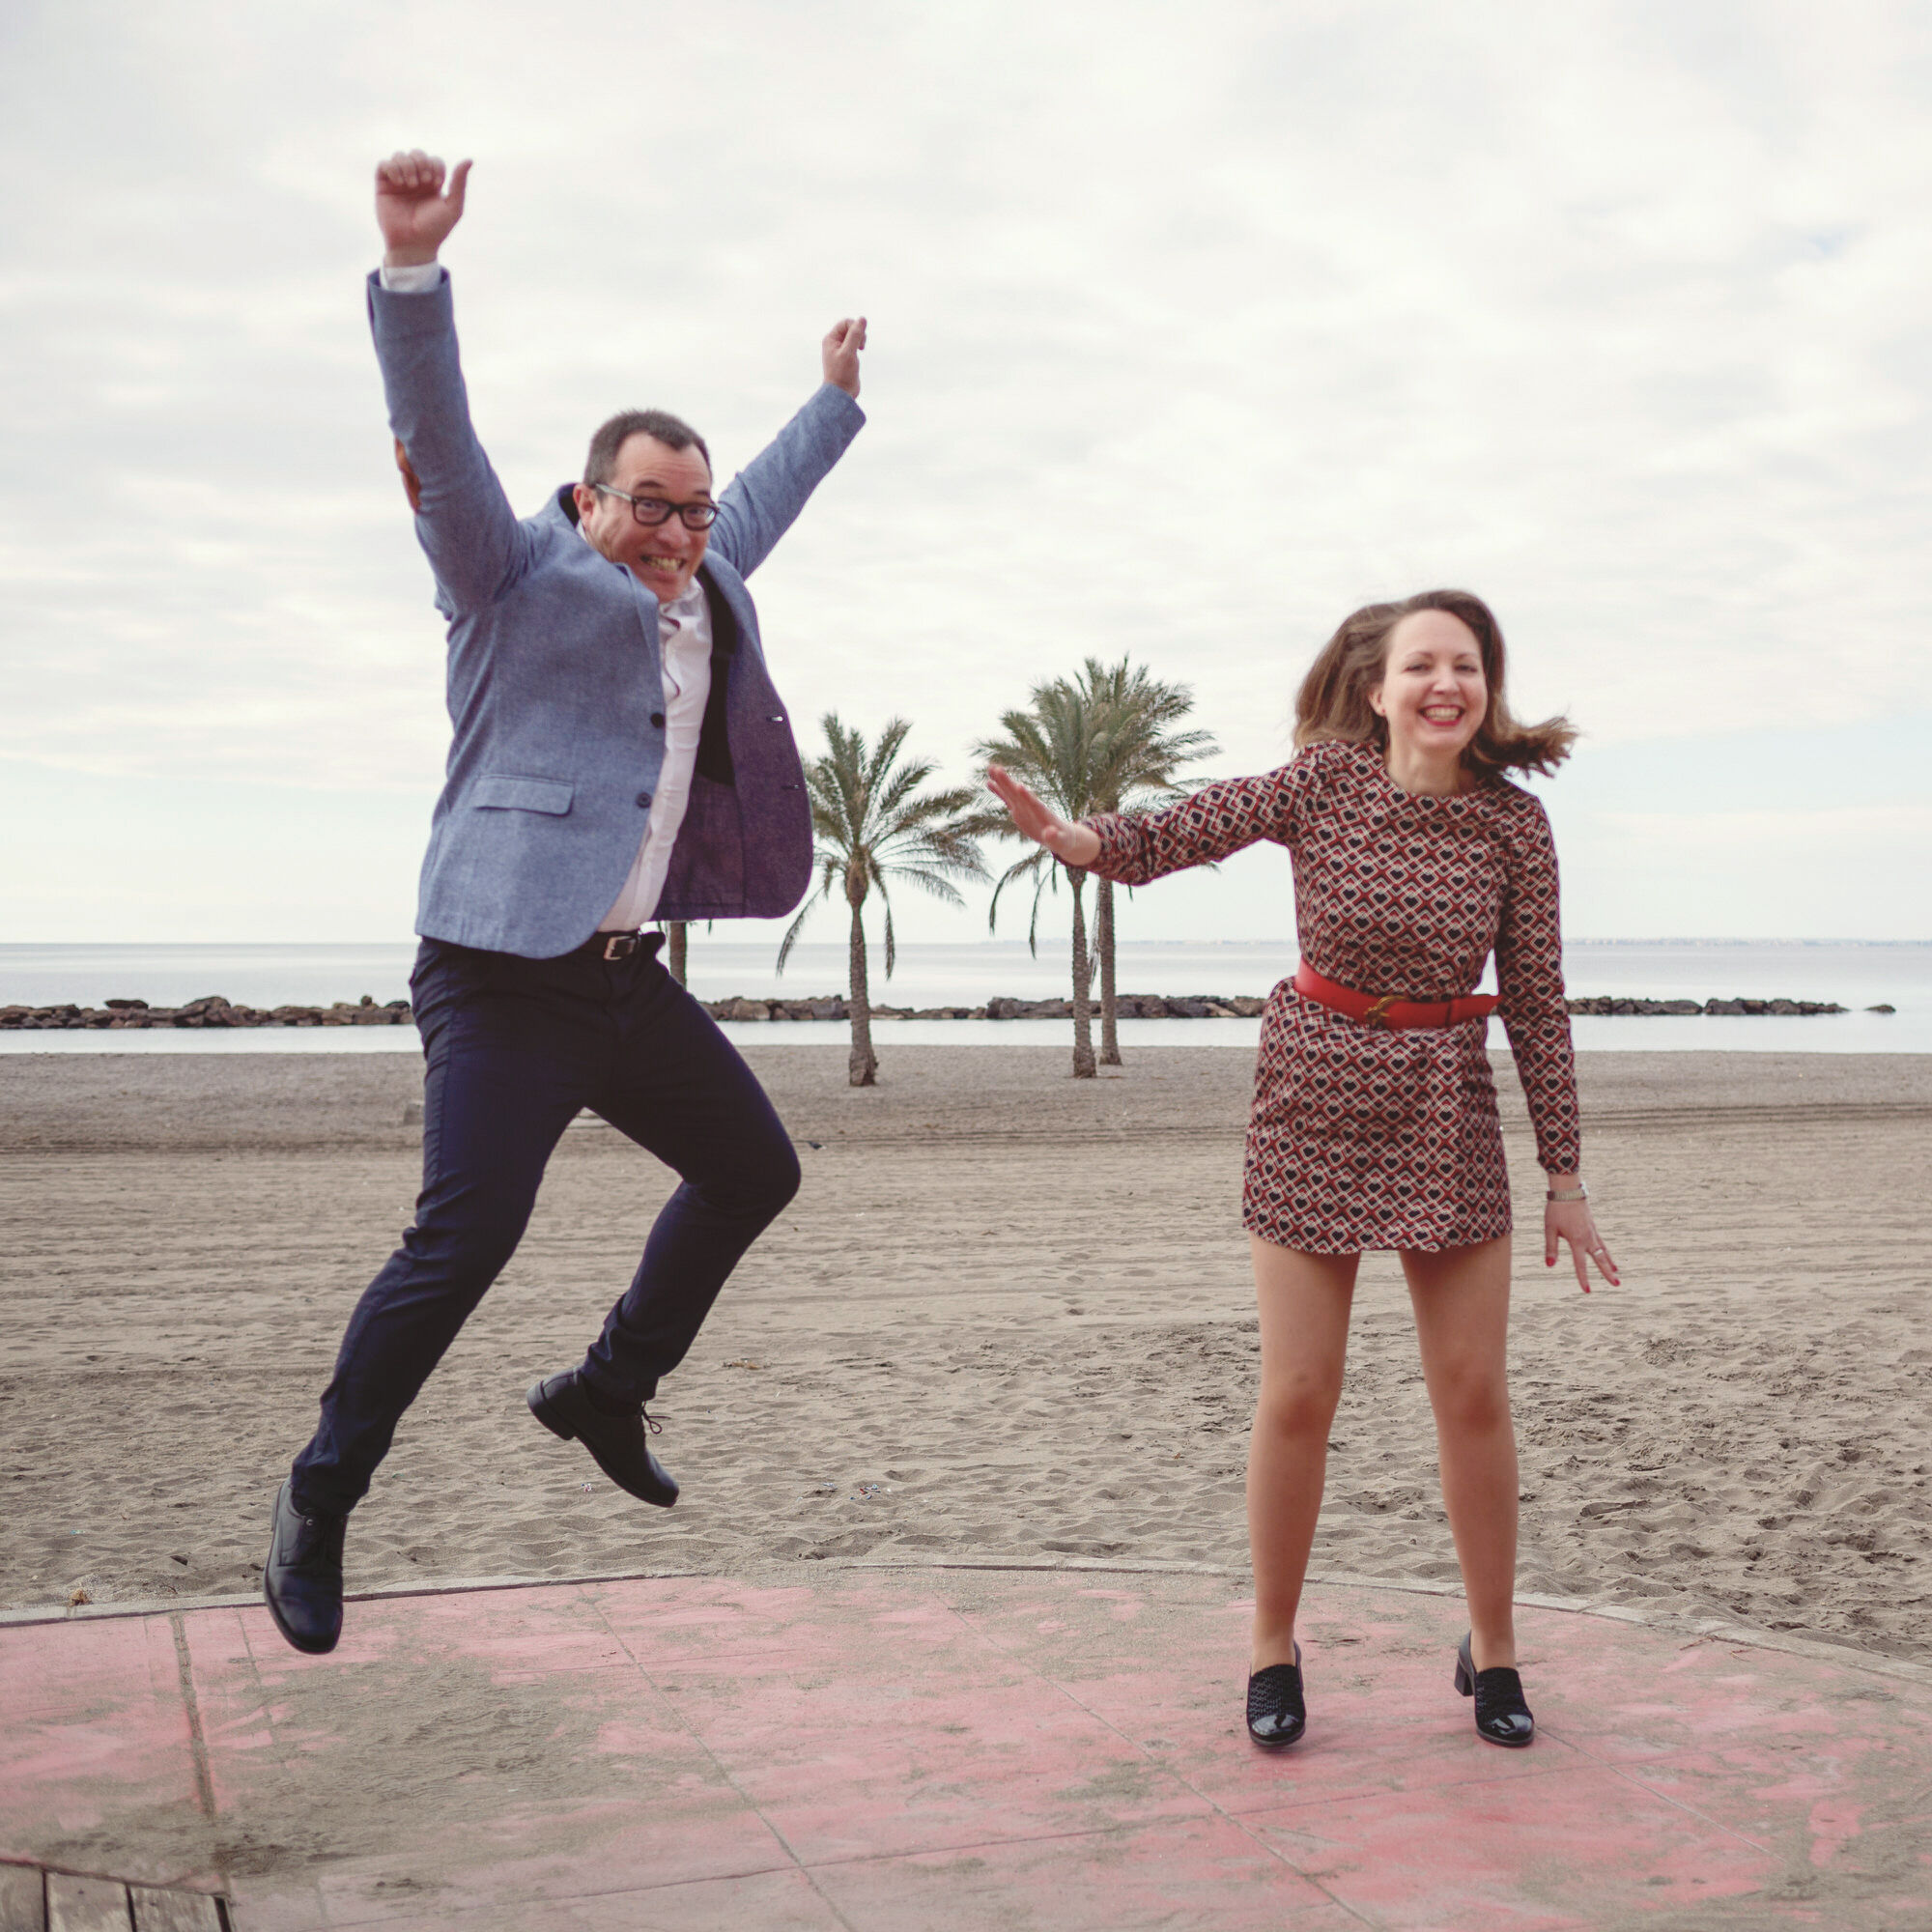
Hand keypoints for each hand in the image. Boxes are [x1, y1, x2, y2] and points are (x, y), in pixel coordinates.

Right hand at [375, 150, 471, 266]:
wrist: (413, 245)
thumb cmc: (435, 229)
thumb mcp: (453, 206)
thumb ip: (459, 183)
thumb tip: (469, 159)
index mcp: (432, 184)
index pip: (434, 160)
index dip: (436, 166)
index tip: (436, 184)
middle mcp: (415, 180)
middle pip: (417, 153)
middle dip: (422, 163)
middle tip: (424, 182)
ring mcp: (399, 182)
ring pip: (400, 155)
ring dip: (408, 165)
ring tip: (411, 185)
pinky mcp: (383, 185)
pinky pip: (384, 164)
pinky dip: (392, 167)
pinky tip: (399, 182)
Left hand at [822, 316, 866, 397]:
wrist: (841, 394)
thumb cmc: (842, 374)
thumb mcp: (849, 352)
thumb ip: (855, 335)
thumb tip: (862, 319)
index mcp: (830, 339)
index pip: (845, 323)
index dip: (856, 328)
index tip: (860, 341)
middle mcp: (833, 342)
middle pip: (849, 328)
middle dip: (859, 334)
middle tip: (862, 346)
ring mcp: (840, 349)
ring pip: (853, 335)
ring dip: (860, 339)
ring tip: (861, 349)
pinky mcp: (846, 356)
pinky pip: (854, 344)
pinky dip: (859, 346)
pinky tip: (860, 353)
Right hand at [987, 764, 1100, 867]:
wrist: (1060, 835)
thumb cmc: (1063, 840)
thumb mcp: (1060, 842)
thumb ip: (1054, 838)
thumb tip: (1050, 833)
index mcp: (1043, 814)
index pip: (1033, 803)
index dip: (1026, 796)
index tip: (1019, 785)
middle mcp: (1032, 806)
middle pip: (1018, 794)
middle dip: (1008, 783)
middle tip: (997, 769)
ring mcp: (1024, 807)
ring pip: (1011, 792)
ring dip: (1001, 781)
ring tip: (990, 768)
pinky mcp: (1018, 810)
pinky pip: (1007, 799)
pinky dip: (999, 791)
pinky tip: (988, 782)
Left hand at [1544, 1196, 1618, 1291]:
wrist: (1567, 1191)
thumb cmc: (1556, 1210)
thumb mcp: (1550, 1229)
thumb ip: (1551, 1248)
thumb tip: (1550, 1266)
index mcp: (1576, 1240)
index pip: (1580, 1264)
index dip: (1583, 1278)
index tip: (1587, 1291)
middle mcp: (1588, 1238)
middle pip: (1600, 1259)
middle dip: (1607, 1273)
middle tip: (1617, 1285)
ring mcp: (1592, 1232)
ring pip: (1604, 1251)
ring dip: (1610, 1263)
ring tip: (1616, 1274)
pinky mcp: (1593, 1226)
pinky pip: (1602, 1242)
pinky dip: (1606, 1252)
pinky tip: (1608, 1256)